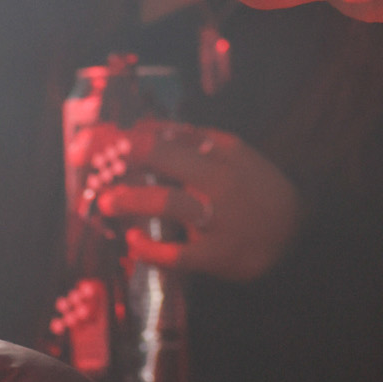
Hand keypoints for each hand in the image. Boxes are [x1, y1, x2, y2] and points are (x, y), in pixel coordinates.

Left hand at [92, 120, 303, 281]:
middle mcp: (220, 179)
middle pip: (160, 157)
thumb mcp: (234, 154)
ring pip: (167, 202)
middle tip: (83, 159)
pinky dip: (149, 250)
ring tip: (105, 202)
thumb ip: (190, 139)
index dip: (121, 135)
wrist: (299, 236)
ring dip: (129, 200)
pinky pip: (176, 254)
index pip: (163, 134)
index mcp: (224, 149)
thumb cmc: (257, 192)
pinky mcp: (218, 255)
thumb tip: (140, 127)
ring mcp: (219, 218)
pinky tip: (132, 243)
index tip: (89, 139)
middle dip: (115, 155)